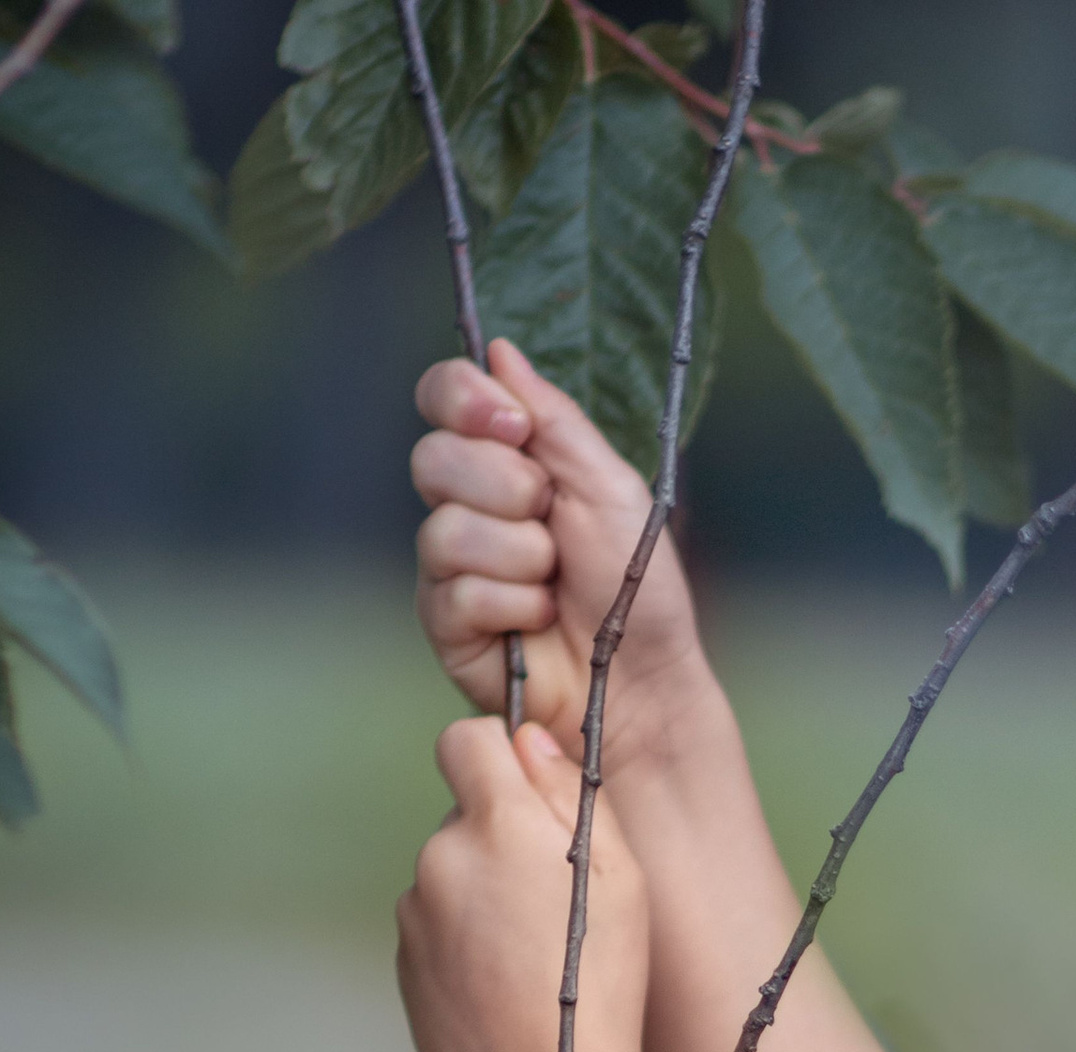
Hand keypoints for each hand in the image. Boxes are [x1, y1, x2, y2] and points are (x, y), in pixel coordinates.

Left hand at [396, 717, 649, 1051]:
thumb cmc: (600, 984)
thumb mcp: (618, 876)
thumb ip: (568, 792)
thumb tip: (526, 738)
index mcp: (497, 823)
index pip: (465, 741)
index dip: (497, 757)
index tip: (525, 793)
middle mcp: (443, 857)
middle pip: (463, 814)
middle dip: (499, 838)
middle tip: (550, 901)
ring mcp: (417, 913)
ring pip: (450, 875)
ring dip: (481, 894)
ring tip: (530, 955)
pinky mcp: (406, 961)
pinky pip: (436, 928)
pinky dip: (464, 942)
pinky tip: (505, 985)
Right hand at [411, 337, 712, 756]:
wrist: (643, 677)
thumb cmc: (636, 585)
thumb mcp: (608, 484)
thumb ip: (554, 417)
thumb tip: (498, 349)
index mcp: (507, 459)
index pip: (444, 397)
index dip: (462, 398)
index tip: (513, 425)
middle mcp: (469, 505)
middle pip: (432, 459)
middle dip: (505, 489)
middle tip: (551, 519)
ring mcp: (451, 567)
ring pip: (445, 531)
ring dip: (519, 556)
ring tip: (554, 583)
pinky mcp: (447, 626)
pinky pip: (456, 593)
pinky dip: (512, 606)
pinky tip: (538, 622)